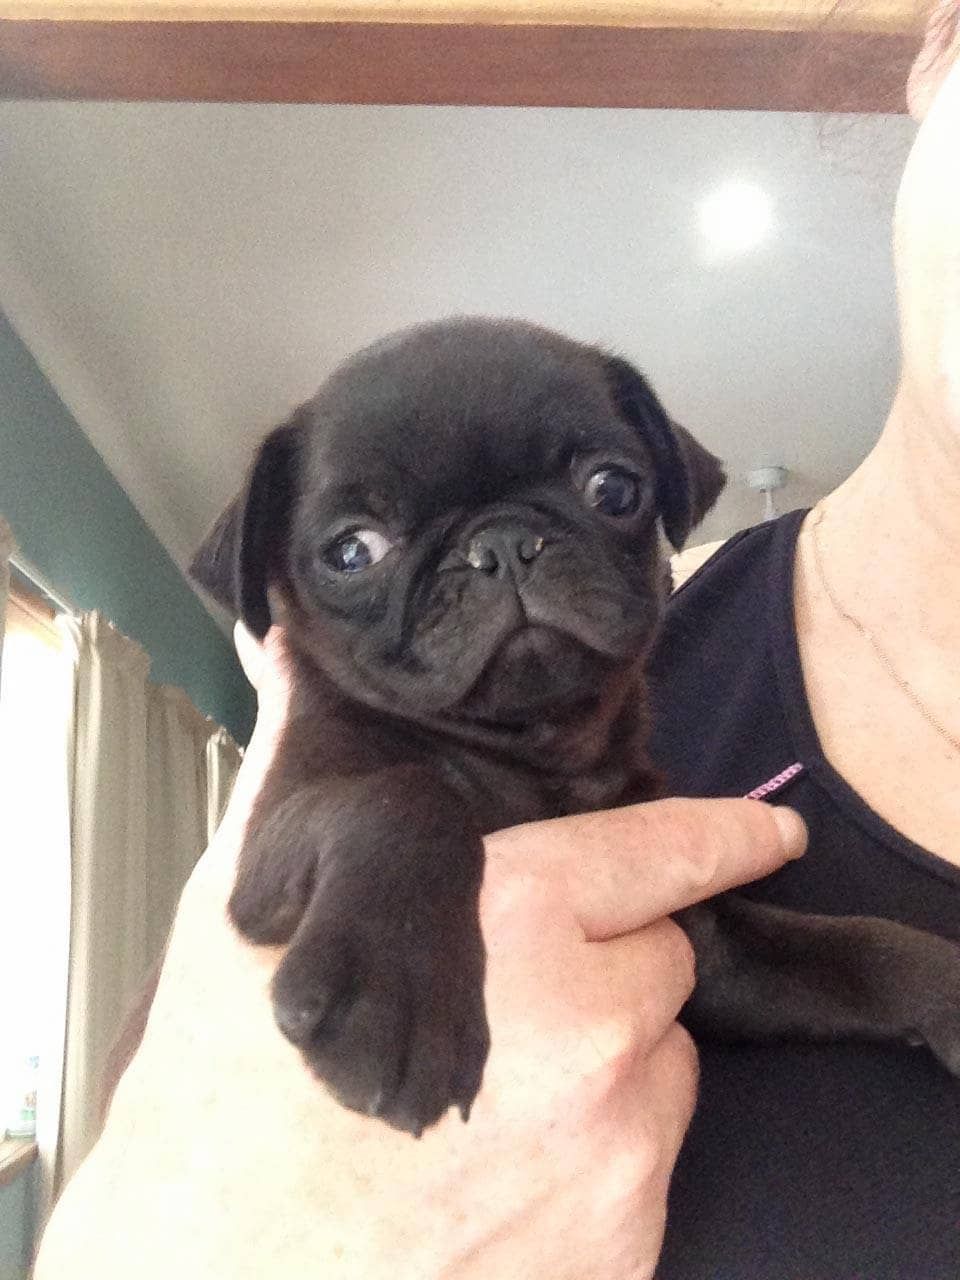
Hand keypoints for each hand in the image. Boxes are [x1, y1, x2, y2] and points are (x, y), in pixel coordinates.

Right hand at [35, 626, 804, 1279]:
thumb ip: (301, 764)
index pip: (663, 853)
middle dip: (603, 967)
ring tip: (489, 1093)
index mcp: (510, 925)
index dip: (721, 834)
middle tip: (503, 1000)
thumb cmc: (219, 1104)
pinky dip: (592, 1160)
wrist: (202, 1279)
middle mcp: (587, 1036)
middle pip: (660, 964)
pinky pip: (642, 1171)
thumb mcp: (246, 906)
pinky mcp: (618, 1251)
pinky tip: (494, 1172)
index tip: (766, 831)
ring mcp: (613, 1157)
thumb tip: (294, 658)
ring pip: (658, 1070)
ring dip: (601, 1067)